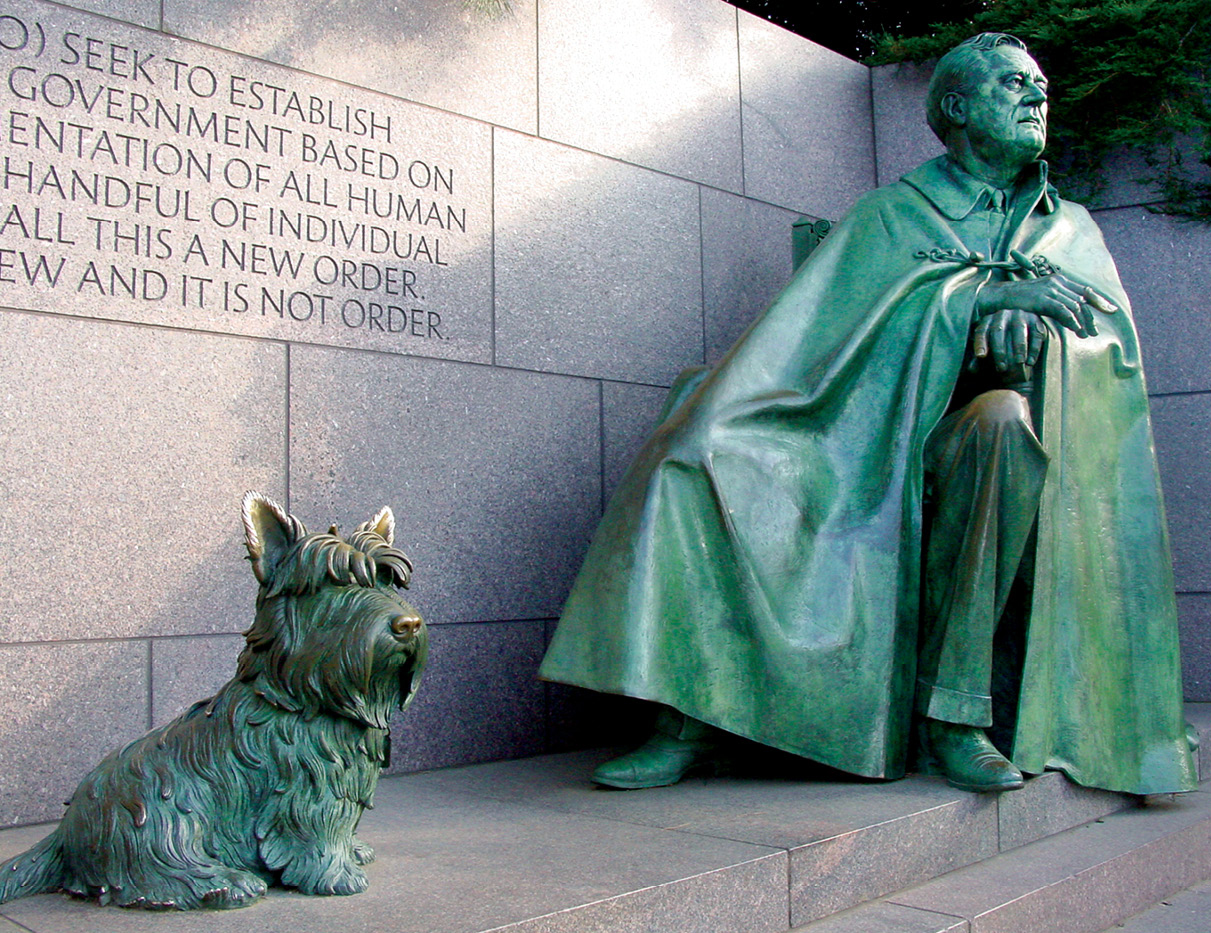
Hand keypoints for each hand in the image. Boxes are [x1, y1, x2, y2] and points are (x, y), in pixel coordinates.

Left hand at [972, 309, 1047, 370]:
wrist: (1023, 333)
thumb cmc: (1000, 345)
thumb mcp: (989, 351)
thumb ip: (980, 359)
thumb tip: (971, 370)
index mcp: (987, 321)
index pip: (981, 331)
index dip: (980, 343)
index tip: (981, 356)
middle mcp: (1002, 315)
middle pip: (998, 330)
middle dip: (999, 350)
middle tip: (1001, 368)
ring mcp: (1019, 315)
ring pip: (1019, 330)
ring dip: (1019, 347)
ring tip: (1019, 363)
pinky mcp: (1036, 319)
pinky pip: (1035, 333)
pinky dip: (1033, 349)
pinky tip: (1030, 362)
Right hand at [976, 274, 1112, 337]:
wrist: (998, 297)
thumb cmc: (1017, 300)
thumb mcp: (1039, 297)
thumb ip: (1054, 301)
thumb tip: (1068, 312)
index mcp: (1058, 280)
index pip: (1084, 290)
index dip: (1099, 300)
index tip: (1111, 310)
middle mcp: (1057, 282)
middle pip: (1082, 300)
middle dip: (1091, 316)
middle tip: (1095, 332)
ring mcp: (1050, 290)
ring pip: (1075, 306)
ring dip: (1083, 322)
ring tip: (1086, 335)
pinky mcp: (1043, 299)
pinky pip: (1063, 311)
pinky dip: (1072, 321)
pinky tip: (1076, 330)